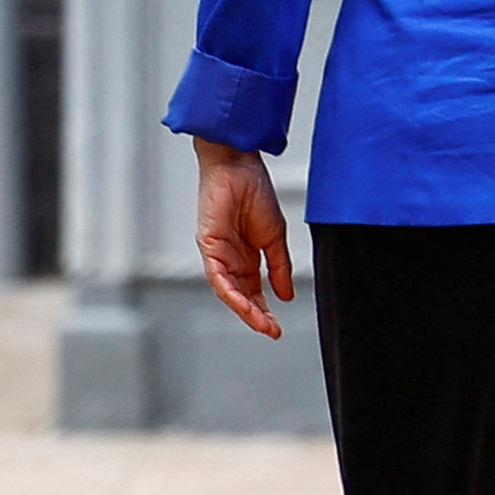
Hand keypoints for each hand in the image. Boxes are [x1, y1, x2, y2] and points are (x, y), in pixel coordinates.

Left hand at [193, 139, 295, 338]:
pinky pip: (217, 276)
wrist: (240, 164)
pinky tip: (244, 304)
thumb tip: (286, 295)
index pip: (254, 291)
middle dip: (256, 315)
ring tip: (262, 323)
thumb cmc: (255, 191)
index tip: (277, 327)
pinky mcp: (208, 245)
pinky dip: (231, 291)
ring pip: (228, 291)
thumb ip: (279, 267)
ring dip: (245, 309)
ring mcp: (218, 253)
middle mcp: (231, 258)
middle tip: (272, 330)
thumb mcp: (275, 236)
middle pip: (241, 295)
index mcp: (247, 256)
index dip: (265, 310)